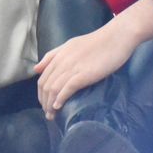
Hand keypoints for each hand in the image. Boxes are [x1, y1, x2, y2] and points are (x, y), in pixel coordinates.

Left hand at [33, 0, 152, 116]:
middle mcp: (62, 61)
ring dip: (50, 105)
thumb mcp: (70, 45)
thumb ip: (53, 55)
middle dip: (44, 102)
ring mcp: (72, 67)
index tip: (45, 104)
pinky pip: (67, 89)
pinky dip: (60, 99)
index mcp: (59, 55)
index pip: (42, 78)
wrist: (117, 36)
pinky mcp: (84, 74)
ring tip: (53, 115)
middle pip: (46, 86)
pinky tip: (59, 107)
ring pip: (54, 89)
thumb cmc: (97, 42)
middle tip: (48, 114)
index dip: (41, 94)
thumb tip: (36, 69)